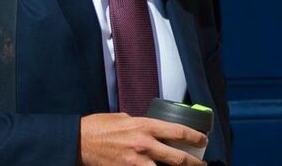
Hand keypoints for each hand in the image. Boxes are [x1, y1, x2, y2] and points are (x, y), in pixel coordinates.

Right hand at [79, 113, 207, 165]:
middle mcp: (144, 144)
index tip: (203, 140)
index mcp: (144, 126)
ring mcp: (136, 162)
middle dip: (195, 164)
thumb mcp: (123, 118)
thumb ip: (140, 125)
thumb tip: (153, 130)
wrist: (78, 142)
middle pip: (179, 158)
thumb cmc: (98, 127)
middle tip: (202, 164)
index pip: (178, 132)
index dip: (195, 137)